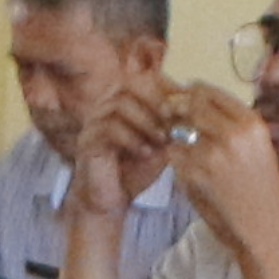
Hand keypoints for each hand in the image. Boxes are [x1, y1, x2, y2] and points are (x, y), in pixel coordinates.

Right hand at [66, 87, 171, 224]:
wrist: (111, 200)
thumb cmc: (135, 171)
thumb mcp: (160, 145)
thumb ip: (171, 126)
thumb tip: (191, 109)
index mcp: (123, 102)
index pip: (142, 79)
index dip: (164, 87)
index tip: (184, 104)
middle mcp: (105, 106)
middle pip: (128, 83)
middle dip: (154, 98)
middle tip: (171, 116)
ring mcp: (94, 122)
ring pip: (119, 104)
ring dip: (145, 120)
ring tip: (161, 140)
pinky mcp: (88, 140)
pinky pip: (109, 128)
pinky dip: (132, 139)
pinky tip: (145, 153)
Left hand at [140, 80, 278, 249]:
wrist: (264, 227)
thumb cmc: (262, 188)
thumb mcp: (259, 147)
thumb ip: (234, 123)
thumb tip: (197, 97)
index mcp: (252, 124)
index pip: (211, 92)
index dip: (192, 92)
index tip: (184, 94)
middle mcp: (234, 134)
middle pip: (191, 105)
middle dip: (177, 107)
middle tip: (169, 112)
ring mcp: (214, 155)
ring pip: (178, 130)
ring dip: (176, 136)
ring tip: (184, 146)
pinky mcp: (197, 175)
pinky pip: (175, 156)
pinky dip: (177, 161)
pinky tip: (191, 171)